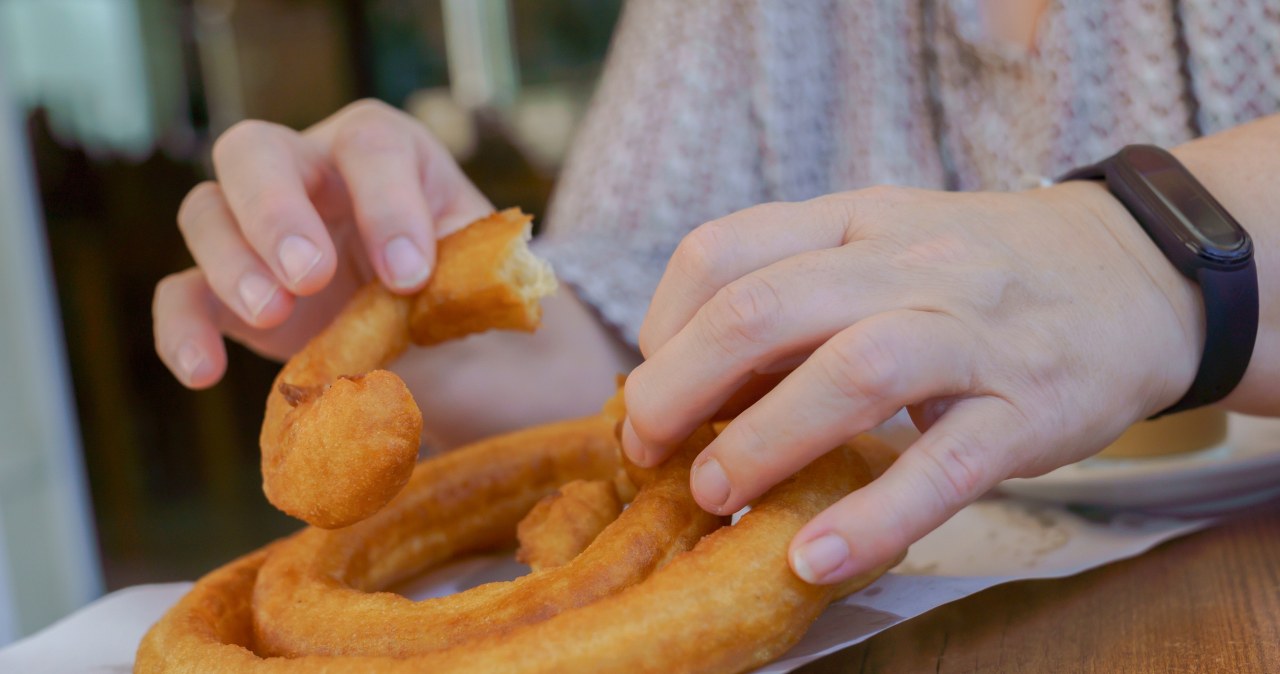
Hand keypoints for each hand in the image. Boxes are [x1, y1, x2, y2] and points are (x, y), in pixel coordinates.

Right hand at [153, 99, 492, 387]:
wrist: (454, 350)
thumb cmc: (468, 294)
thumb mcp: (484, 278)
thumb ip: (464, 276)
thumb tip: (421, 291)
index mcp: (386, 152)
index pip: (371, 147)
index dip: (387, 204)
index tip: (410, 275)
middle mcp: (312, 172)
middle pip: (257, 150)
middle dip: (276, 209)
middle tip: (311, 275)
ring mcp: (260, 230)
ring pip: (206, 211)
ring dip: (231, 262)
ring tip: (274, 315)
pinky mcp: (230, 293)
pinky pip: (182, 295)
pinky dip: (183, 330)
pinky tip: (204, 372)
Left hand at [622, 182, 1202, 583]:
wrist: (1138, 272)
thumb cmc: (981, 271)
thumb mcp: (885, 247)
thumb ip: (796, 293)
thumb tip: (691, 374)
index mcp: (855, 222)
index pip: (724, 251)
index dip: (662, 325)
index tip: (647, 386)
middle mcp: (907, 263)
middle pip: (764, 308)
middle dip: (679, 387)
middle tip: (648, 449)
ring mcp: (972, 332)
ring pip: (851, 373)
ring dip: (761, 441)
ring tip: (715, 494)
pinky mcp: (1027, 408)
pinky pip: (944, 464)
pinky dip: (874, 515)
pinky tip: (817, 556)